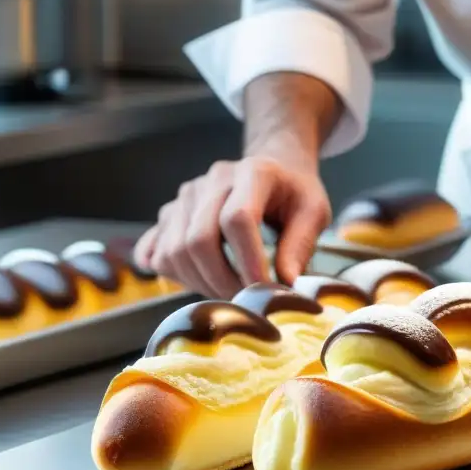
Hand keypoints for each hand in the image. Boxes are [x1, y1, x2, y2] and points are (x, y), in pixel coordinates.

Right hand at [134, 154, 330, 297]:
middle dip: (222, 281)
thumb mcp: (314, 211)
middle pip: (198, 240)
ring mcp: (186, 196)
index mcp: (252, 173)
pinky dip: (174, 276)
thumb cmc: (295, 193)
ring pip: (174, 251)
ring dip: (200, 284)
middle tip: (246, 302)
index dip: (248, 261)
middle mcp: (212, 180)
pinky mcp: (170, 213)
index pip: (237, 219)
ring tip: (229, 293)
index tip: (264, 291)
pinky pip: (156, 253)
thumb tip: (286, 283)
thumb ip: (301, 244)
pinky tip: (200, 281)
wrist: (273, 167)